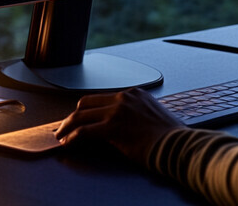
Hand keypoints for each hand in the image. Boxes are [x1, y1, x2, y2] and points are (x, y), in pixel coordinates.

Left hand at [55, 87, 182, 164]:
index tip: (78, 118)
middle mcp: (124, 97)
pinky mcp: (113, 127)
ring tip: (60, 136)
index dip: (86, 110)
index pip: (101, 98)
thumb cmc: (169, 136)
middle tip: (64, 127)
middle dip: (72, 116)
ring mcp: (118, 110)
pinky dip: (72, 137)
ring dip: (67, 126)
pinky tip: (67, 143)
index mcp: (133, 93)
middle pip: (86, 102)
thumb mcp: (150, 115)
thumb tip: (118, 127)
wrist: (177, 144)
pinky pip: (85, 131)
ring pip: (82, 115)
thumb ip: (133, 114)